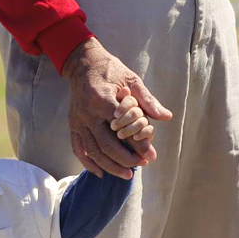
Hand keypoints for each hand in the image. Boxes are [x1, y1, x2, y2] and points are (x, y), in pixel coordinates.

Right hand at [62, 38, 171, 179]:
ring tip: (126, 174)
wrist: (84, 63)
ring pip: (93, 151)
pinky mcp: (73, 123)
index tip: (150, 156)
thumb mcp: (131, 79)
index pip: (123, 129)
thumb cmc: (111, 70)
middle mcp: (88, 113)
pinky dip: (88, 163)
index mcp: (103, 100)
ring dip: (110, 166)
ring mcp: (78, 120)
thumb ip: (147, 100)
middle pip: (106, 145)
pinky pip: (78, 148)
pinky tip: (100, 172)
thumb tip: (166, 116)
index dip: (138, 145)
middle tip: (140, 165)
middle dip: (125, 159)